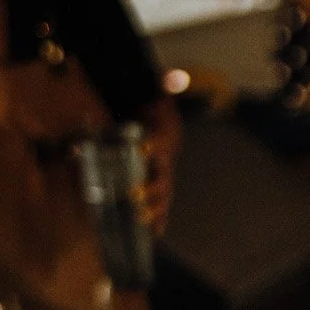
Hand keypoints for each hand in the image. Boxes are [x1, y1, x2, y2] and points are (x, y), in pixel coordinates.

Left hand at [133, 97, 180, 235]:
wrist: (169, 130)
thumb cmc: (158, 116)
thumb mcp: (159, 98)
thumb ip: (166, 85)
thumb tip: (175, 75)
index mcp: (161, 142)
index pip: (159, 143)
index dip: (152, 145)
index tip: (143, 147)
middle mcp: (165, 164)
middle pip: (161, 178)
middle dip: (150, 188)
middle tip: (134, 195)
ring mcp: (163, 179)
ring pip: (162, 198)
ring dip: (154, 211)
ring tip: (143, 220)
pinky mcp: (159, 188)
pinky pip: (161, 207)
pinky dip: (159, 221)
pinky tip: (155, 234)